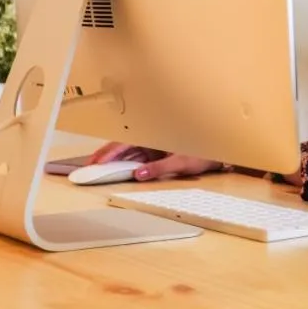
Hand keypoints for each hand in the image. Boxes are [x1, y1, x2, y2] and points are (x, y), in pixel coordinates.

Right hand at [87, 142, 224, 180]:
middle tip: (88, 169)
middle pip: (123, 148)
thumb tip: (139, 174)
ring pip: (128, 154)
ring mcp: (154, 146)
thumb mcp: (182, 161)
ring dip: (114, 163)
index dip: (108, 153)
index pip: (124, 143)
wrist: (219, 152)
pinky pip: (138, 159)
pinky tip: (116, 172)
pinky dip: (126, 166)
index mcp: (155, 134)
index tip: (95, 162)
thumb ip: (159, 168)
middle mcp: (152, 138)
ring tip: (97, 172)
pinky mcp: (158, 154)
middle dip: (105, 157)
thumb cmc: (203, 152)